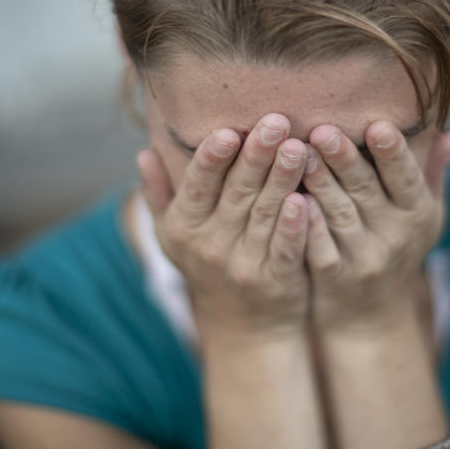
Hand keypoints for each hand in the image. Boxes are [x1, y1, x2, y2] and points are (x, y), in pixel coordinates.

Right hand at [137, 113, 310, 336]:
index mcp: (184, 228)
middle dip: (256, 155)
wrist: (244, 329)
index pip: (197, 186)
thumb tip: (144, 152)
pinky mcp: (276, 280)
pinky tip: (305, 199)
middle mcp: (210, 245)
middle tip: (276, 120)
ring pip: (265, 214)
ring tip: (298, 145)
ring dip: (282, 178)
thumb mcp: (174, 235)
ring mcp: (244, 264)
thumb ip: (160, 194)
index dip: (212, 159)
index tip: (227, 130)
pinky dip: (295, 225)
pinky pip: (285, 249)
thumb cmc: (208, 267)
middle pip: (236, 193)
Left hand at [301, 121, 449, 332]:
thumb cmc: (399, 253)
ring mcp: (364, 258)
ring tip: (298, 150)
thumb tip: (448, 133)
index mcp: (417, 214)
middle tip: (322, 128)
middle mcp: (394, 236)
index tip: (377, 125)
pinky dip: (308, 224)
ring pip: (339, 214)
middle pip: (366, 191)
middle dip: (344, 158)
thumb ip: (432, 176)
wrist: (373, 318)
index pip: (406, 178)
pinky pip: (320, 247)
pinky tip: (292, 199)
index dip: (393, 153)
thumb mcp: (426, 219)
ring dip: (319, 181)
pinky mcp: (334, 277)